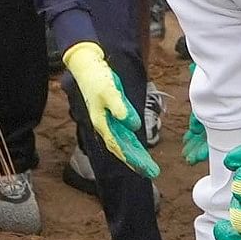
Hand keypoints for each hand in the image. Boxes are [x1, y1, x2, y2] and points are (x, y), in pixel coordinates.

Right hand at [63, 42, 158, 176]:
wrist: (87, 66)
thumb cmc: (97, 78)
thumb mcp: (109, 92)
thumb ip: (121, 109)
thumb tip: (134, 126)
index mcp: (102, 123)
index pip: (119, 146)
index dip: (132, 158)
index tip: (145, 168)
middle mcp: (105, 126)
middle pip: (123, 149)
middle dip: (137, 162)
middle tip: (153, 173)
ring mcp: (109, 121)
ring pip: (124, 143)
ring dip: (136, 156)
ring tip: (149, 167)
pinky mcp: (114, 115)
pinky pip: (124, 134)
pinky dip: (133, 144)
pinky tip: (140, 152)